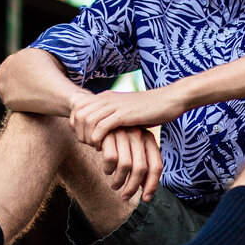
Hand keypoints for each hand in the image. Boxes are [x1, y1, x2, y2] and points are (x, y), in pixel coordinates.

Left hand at [69, 88, 185, 148]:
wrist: (169, 100)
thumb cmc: (150, 108)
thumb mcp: (125, 108)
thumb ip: (112, 113)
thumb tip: (102, 125)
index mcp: (105, 96)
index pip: (77, 107)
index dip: (75, 123)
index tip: (83, 136)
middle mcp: (106, 99)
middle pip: (78, 113)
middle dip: (79, 131)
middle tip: (87, 144)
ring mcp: (114, 106)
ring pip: (86, 120)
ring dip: (87, 136)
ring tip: (95, 147)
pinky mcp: (124, 115)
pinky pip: (101, 127)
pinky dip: (98, 139)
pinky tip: (103, 147)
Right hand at [99, 127, 162, 201]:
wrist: (97, 115)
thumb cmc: (117, 137)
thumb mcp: (133, 147)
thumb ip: (142, 165)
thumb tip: (148, 191)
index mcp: (149, 139)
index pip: (157, 166)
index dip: (153, 185)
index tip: (146, 199)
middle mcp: (139, 135)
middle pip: (141, 168)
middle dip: (132, 187)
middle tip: (125, 197)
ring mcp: (123, 133)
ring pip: (125, 165)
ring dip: (119, 181)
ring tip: (115, 186)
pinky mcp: (108, 133)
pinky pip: (110, 158)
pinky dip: (108, 168)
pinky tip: (106, 170)